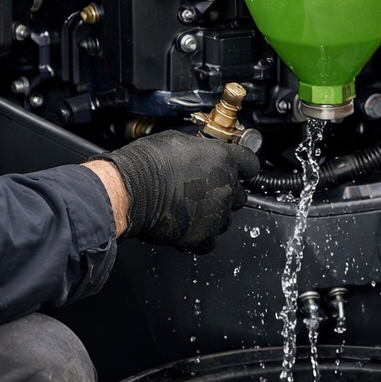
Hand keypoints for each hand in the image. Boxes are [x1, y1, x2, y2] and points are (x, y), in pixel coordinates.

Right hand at [92, 131, 259, 253]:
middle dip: (226, 191)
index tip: (240, 169)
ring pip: (227, 218)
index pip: (250, 164)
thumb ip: (200, 150)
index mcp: (223, 160)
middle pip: (240, 193)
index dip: (244, 167)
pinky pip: (211, 240)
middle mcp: (226, 187)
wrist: (130, 190)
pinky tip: (189, 225)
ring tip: (192, 208)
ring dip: (215, 214)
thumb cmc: (147, 163)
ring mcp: (216, 213)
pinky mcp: (202, 235)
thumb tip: (201, 152)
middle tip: (206, 189)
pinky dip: (202, 235)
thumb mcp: (177, 141)